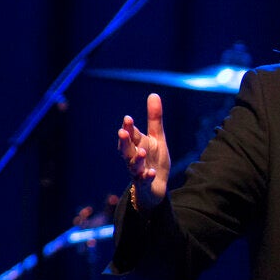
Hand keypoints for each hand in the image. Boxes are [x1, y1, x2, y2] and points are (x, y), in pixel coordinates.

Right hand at [116, 92, 170, 209]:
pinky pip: (145, 180)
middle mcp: (133, 157)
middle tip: (123, 133)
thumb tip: (153, 94)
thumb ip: (154, 119)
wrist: (156, 186)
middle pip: (126, 149)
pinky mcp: (145, 183)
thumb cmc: (153, 159)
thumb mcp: (157, 138)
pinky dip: (147, 176)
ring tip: (141, 152)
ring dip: (136, 159)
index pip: (130, 135)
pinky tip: (151, 173)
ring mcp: (138, 171)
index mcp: (136, 144)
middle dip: (124, 141)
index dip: (128, 128)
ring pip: (133, 165)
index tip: (128, 119)